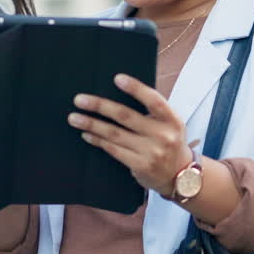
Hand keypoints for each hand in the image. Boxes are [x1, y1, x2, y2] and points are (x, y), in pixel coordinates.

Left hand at [68, 74, 193, 197]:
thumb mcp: (170, 123)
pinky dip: (98, 140)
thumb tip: (119, 89)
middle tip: (79, 99)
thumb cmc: (168, 140)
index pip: (154, 100)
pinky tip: (86, 134)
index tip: (117, 78)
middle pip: (126, 116)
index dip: (136, 88)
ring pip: (115, 134)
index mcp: (171, 119)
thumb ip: (152, 109)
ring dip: (91, 124)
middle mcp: (163, 135)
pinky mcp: (140, 166)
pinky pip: (113, 149)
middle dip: (100, 106)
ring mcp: (151, 152)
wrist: (180, 175)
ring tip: (74, 118)